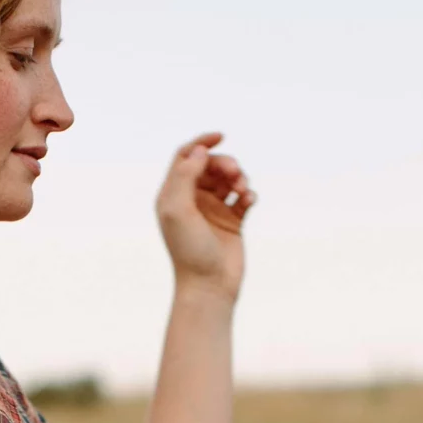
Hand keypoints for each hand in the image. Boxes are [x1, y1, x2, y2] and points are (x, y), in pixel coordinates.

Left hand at [155, 129, 255, 300]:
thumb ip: (185, 176)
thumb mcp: (178, 210)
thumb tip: (199, 150)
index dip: (201, 143)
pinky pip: (244, 197)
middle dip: (225, 163)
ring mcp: (213, 210)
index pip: (185, 157)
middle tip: (234, 173)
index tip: (220, 137)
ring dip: (239, 177)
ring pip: (228, 179)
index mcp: (173, 195)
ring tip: (242, 190)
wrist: (209, 285)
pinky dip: (249, 193)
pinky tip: (249, 200)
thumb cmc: (189, 250)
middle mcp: (192, 200)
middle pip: (210, 165)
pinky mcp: (233, 221)